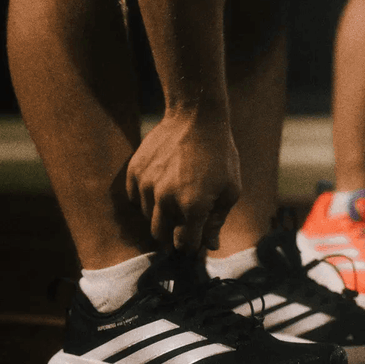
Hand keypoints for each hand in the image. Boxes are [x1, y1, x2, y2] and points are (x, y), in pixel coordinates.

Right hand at [125, 110, 240, 253]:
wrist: (195, 117)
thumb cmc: (219, 154)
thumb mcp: (230, 189)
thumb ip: (217, 221)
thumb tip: (209, 246)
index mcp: (193, 206)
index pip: (185, 243)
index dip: (191, 246)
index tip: (195, 241)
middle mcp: (165, 199)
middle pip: (160, 235)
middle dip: (172, 236)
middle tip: (182, 226)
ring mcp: (147, 185)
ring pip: (147, 217)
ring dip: (160, 216)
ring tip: (174, 199)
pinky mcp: (134, 172)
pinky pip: (135, 198)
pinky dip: (146, 199)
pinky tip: (160, 187)